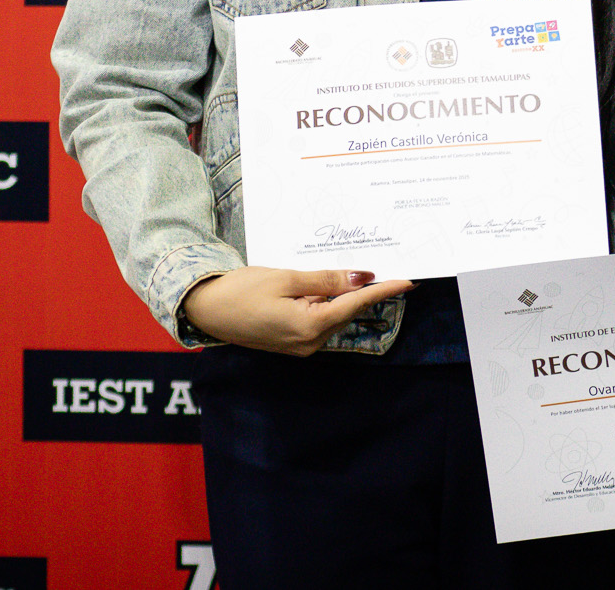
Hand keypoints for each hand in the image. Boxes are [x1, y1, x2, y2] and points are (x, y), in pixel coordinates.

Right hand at [180, 265, 412, 356]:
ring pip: (335, 317)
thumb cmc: (241, 290)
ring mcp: (301, 345)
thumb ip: (327, 280)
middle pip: (347, 312)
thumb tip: (363, 279)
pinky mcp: (292, 342)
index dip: (384, 291)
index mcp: (310, 327)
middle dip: (368, 292)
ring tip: (364, 274)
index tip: (409, 281)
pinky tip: (333, 288)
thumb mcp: (286, 278)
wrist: (205, 310)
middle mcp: (310, 343)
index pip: (355, 305)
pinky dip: (330, 304)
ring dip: (348, 297)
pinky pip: (320, 321)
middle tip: (392, 270)